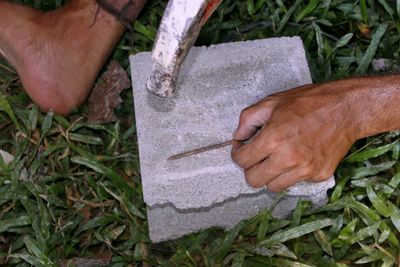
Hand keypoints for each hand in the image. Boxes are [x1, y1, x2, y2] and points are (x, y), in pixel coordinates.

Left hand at [231, 80, 362, 191]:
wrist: (346, 109)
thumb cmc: (308, 102)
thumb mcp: (272, 102)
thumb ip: (248, 120)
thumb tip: (237, 137)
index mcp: (272, 139)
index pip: (241, 161)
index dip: (237, 153)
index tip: (243, 148)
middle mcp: (287, 158)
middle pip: (253, 180)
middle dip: (251, 168)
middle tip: (257, 156)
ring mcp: (305, 170)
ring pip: (273, 186)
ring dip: (270, 174)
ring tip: (277, 158)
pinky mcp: (318, 175)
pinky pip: (295, 182)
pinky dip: (292, 173)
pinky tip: (298, 156)